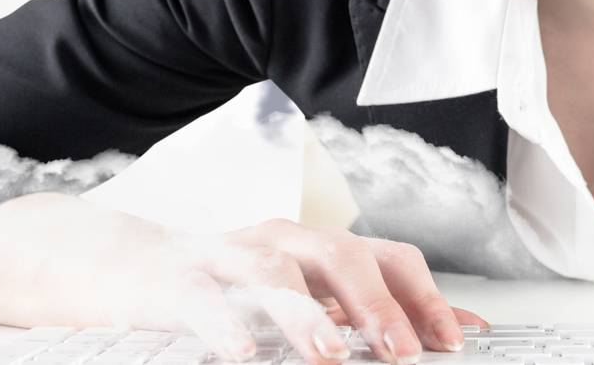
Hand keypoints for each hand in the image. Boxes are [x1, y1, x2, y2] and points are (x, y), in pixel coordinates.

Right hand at [110, 217, 489, 363]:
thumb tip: (460, 331)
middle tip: (402, 353)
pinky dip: (225, 323)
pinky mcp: (178, 280)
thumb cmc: (232, 288)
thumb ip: (369, 313)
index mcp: (319, 247)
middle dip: (377, 304)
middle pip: (341, 254)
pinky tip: (240, 352)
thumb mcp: (308, 299)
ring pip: (274, 270)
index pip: (387, 256)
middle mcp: (282, 241)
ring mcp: (229, 256)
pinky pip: (203, 298)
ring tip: (329, 355)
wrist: (133, 268)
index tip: (453, 342)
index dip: (424, 296)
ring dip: (305, 313)